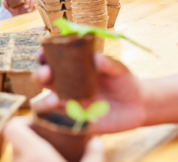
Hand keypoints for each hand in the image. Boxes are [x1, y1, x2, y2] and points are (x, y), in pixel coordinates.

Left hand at [2, 0, 35, 16]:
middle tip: (25, 7)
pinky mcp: (35, 2)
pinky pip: (37, 1)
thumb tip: (3, 0)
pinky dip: (34, 6)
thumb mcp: (10, 9)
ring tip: (28, 10)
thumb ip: (6, 5)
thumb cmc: (15, 11)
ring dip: (31, 3)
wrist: (20, 18)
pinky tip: (31, 10)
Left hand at [3, 117, 104, 161]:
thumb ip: (94, 156)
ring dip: (28, 154)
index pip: (12, 127)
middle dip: (29, 139)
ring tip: (47, 156)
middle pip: (15, 141)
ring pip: (16, 156)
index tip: (38, 126)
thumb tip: (96, 141)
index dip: (22, 123)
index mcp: (35, 154)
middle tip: (47, 143)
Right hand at [32, 53, 146, 133]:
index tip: (42, 55)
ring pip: (42, 103)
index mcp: (71, 68)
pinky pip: (58, 123)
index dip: (42, 57)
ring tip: (55, 100)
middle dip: (39, 75)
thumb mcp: (119, 70)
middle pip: (41, 80)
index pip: (50, 61)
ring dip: (43, 102)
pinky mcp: (74, 121)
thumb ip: (108, 64)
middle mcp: (64, 85)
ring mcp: (67, 104)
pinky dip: (56, 121)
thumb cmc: (124, 82)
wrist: (137, 106)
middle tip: (47, 72)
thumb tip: (96, 56)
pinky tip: (65, 119)